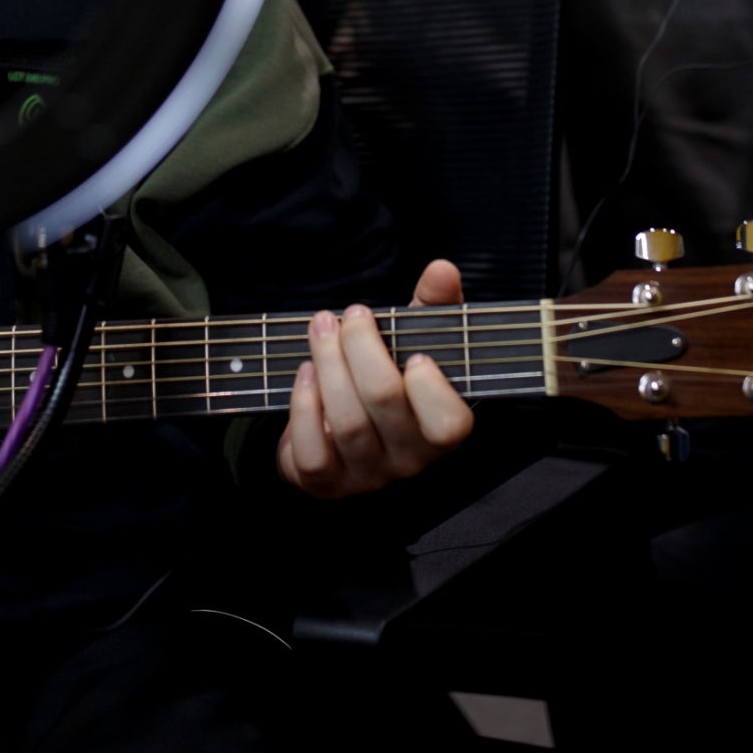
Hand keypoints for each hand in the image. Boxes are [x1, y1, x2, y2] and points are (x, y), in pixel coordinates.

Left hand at [277, 259, 472, 497]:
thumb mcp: (415, 340)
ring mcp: (367, 475)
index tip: (414, 352)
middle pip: (384, 402)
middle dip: (359, 347)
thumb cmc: (389, 377)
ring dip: (328, 365)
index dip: (430, 387)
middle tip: (348, 316)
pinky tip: (304, 375)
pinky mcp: (326, 483)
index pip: (449, 424)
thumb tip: (442, 269)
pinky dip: (303, 408)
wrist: (343, 427)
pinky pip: (313, 454)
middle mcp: (409, 460)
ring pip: (347, 424)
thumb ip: (434, 306)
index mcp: (441, 429)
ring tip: (321, 330)